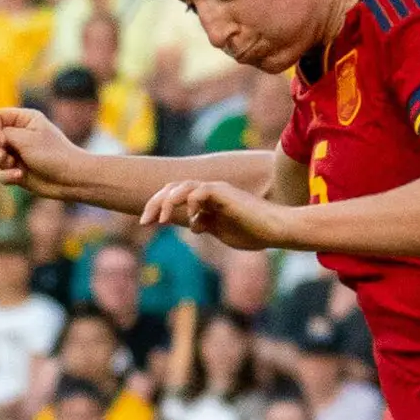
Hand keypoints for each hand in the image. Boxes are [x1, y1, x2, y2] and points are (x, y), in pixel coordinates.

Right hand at [0, 104, 78, 196]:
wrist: (70, 179)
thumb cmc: (52, 154)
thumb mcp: (25, 139)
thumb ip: (2, 134)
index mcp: (23, 119)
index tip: (1, 140)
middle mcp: (18, 134)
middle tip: (4, 156)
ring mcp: (16, 153)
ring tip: (14, 165)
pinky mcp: (16, 170)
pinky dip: (6, 175)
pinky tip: (20, 176)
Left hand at [141, 179, 289, 249]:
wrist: (275, 230)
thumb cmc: (254, 232)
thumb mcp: (223, 232)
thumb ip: (206, 226)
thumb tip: (192, 225)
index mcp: (206, 200)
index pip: (174, 195)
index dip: (157, 206)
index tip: (146, 223)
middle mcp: (209, 190)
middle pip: (172, 187)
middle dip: (155, 203)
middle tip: (144, 221)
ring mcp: (217, 190)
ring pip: (182, 186)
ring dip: (167, 202)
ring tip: (162, 220)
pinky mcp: (224, 193)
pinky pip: (199, 191)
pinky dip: (190, 202)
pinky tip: (194, 219)